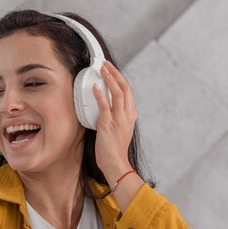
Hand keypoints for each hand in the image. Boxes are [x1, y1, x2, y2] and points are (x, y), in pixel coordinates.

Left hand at [92, 60, 136, 183]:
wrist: (115, 164)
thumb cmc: (115, 151)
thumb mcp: (120, 131)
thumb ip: (116, 118)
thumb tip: (107, 109)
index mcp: (131, 116)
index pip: (128, 92)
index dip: (120, 79)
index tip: (112, 71)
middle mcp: (127, 115)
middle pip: (124, 88)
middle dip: (115, 73)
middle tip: (106, 65)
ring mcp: (119, 119)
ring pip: (117, 93)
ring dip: (109, 79)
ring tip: (102, 69)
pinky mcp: (109, 125)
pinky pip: (105, 106)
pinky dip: (101, 95)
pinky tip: (96, 87)